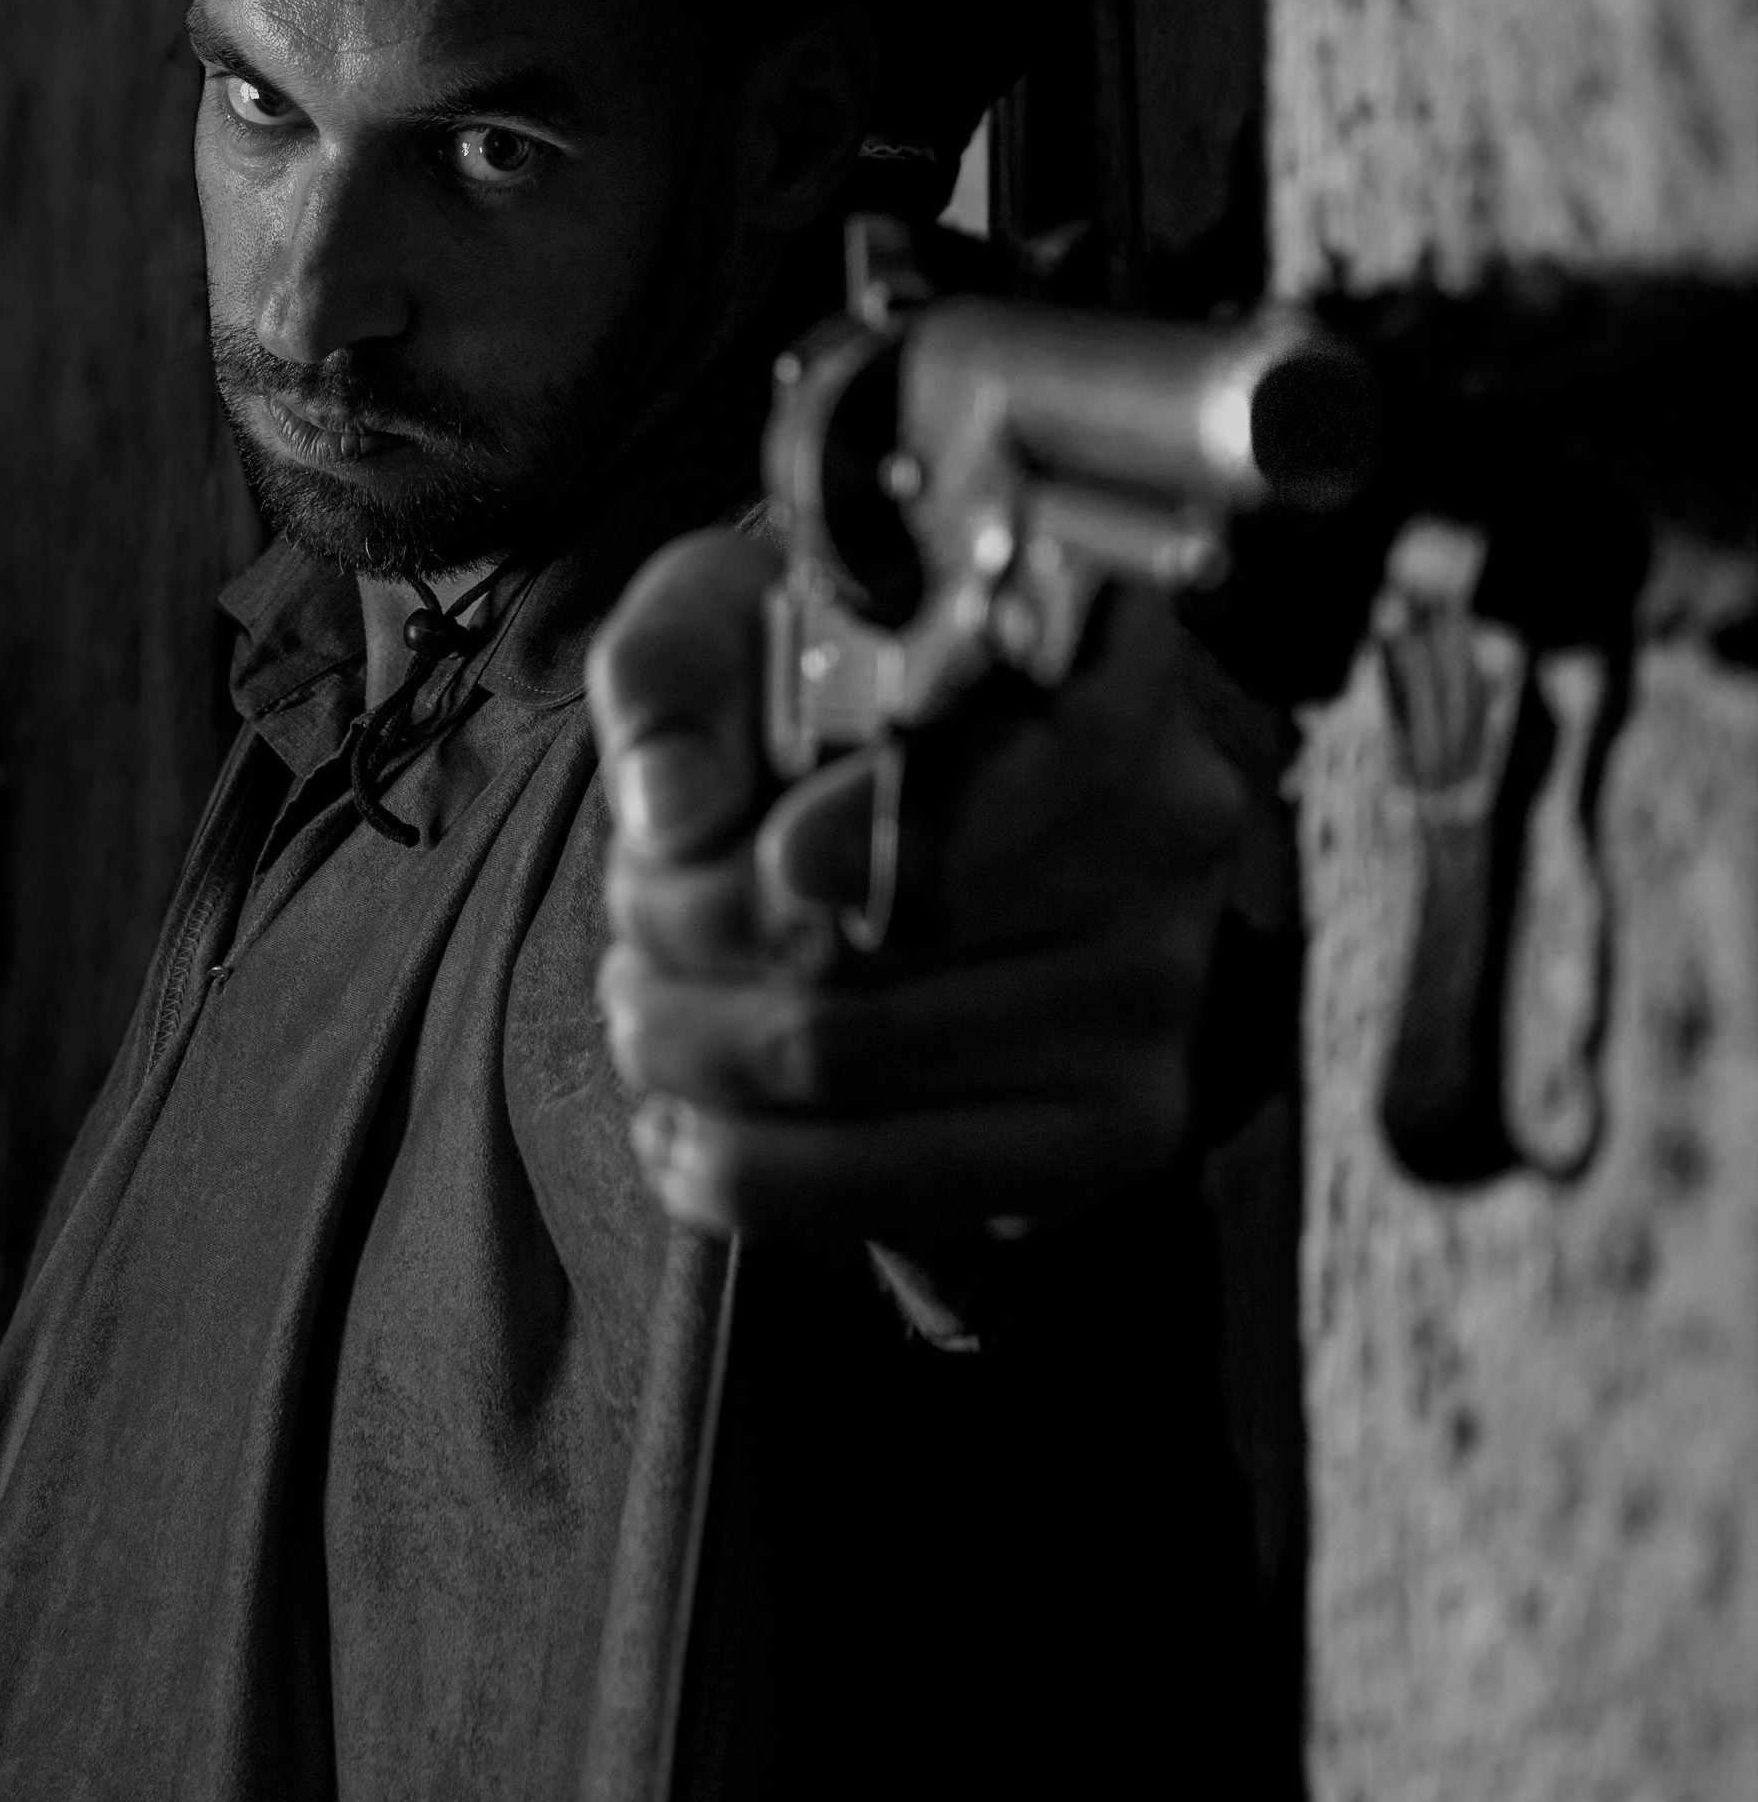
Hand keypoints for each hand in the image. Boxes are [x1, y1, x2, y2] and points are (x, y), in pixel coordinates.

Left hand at [587, 530, 1253, 1240]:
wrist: (911, 818)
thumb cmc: (815, 681)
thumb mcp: (729, 613)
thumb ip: (675, 668)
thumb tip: (672, 814)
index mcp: (1105, 657)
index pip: (1042, 743)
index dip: (890, 822)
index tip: (772, 859)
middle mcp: (1169, 820)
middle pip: (886, 925)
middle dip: (695, 930)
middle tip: (630, 913)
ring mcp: (1160, 988)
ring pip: (854, 1060)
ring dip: (692, 1043)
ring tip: (642, 1000)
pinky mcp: (1119, 1127)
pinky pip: (895, 1188)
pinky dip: (742, 1168)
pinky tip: (678, 1123)